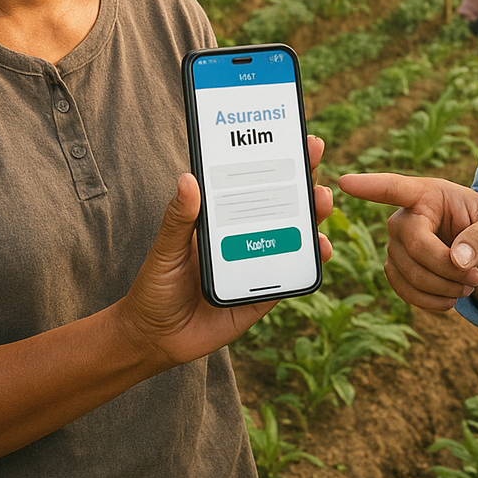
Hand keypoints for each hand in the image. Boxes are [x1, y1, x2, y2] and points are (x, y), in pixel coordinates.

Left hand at [118, 135, 332, 372]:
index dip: (279, 160)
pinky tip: (321, 248)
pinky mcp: (266, 294)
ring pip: (297, 235)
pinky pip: (294, 274)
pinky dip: (312, 260)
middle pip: (285, 203)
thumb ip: (179, 218)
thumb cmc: (156, 286)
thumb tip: (187, 179)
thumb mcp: (165, 248)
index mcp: (225, 217)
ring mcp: (261, 262)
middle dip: (305, 180)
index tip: (298, 138)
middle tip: (315, 161)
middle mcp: (248, 235)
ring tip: (322, 202)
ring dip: (315, 216)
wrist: (155, 339)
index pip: (257, 182)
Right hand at [337, 172, 477, 311]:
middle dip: (447, 269)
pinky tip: (449, 301)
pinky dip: (428, 301)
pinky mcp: (395, 267)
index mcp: (427, 193)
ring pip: (408, 273)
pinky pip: (402, 289)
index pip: (394, 188)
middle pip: (414, 246)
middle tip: (477, 278)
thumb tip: (459, 260)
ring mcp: (395, 243)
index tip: (345, 182)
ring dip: (442, 288)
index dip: (369, 186)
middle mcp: (404, 216)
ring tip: (468, 287)